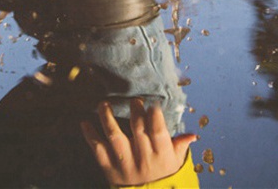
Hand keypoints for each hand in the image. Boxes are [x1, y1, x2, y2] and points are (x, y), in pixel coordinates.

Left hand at [81, 98, 196, 185]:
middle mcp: (142, 157)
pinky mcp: (109, 168)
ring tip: (104, 104)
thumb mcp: (176, 163)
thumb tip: (193, 135)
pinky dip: (90, 136)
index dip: (154, 114)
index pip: (157, 129)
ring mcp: (124, 162)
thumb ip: (180, 146)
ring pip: (114, 135)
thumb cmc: (164, 177)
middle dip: (135, 110)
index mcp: (161, 153)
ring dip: (107, 118)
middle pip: (137, 128)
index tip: (152, 103)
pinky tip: (85, 122)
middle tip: (133, 100)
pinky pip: (98, 149)